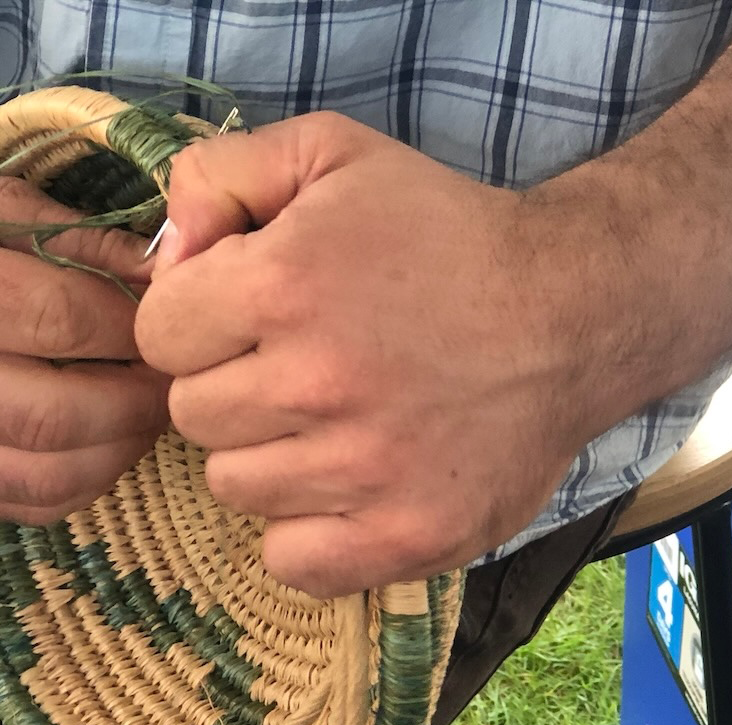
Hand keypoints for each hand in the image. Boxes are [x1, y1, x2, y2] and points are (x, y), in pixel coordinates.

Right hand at [0, 169, 169, 521]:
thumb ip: (73, 238)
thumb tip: (165, 278)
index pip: (60, 321)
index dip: (136, 327)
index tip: (170, 322)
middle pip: (58, 413)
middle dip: (141, 400)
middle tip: (174, 376)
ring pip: (46, 477)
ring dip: (120, 450)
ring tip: (144, 411)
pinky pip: (18, 507)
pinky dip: (80, 483)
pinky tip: (100, 444)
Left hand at [136, 112, 635, 596]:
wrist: (572, 313)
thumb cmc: (444, 235)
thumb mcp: (334, 157)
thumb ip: (223, 176)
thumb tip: (165, 248)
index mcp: (283, 284)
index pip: (159, 335)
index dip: (197, 321)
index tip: (247, 317)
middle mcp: (315, 383)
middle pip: (193, 414)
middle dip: (234, 385)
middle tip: (302, 366)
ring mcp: (361, 472)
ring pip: (234, 487)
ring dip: (270, 456)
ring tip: (335, 421)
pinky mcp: (404, 537)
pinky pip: (289, 560)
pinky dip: (307, 532)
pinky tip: (346, 486)